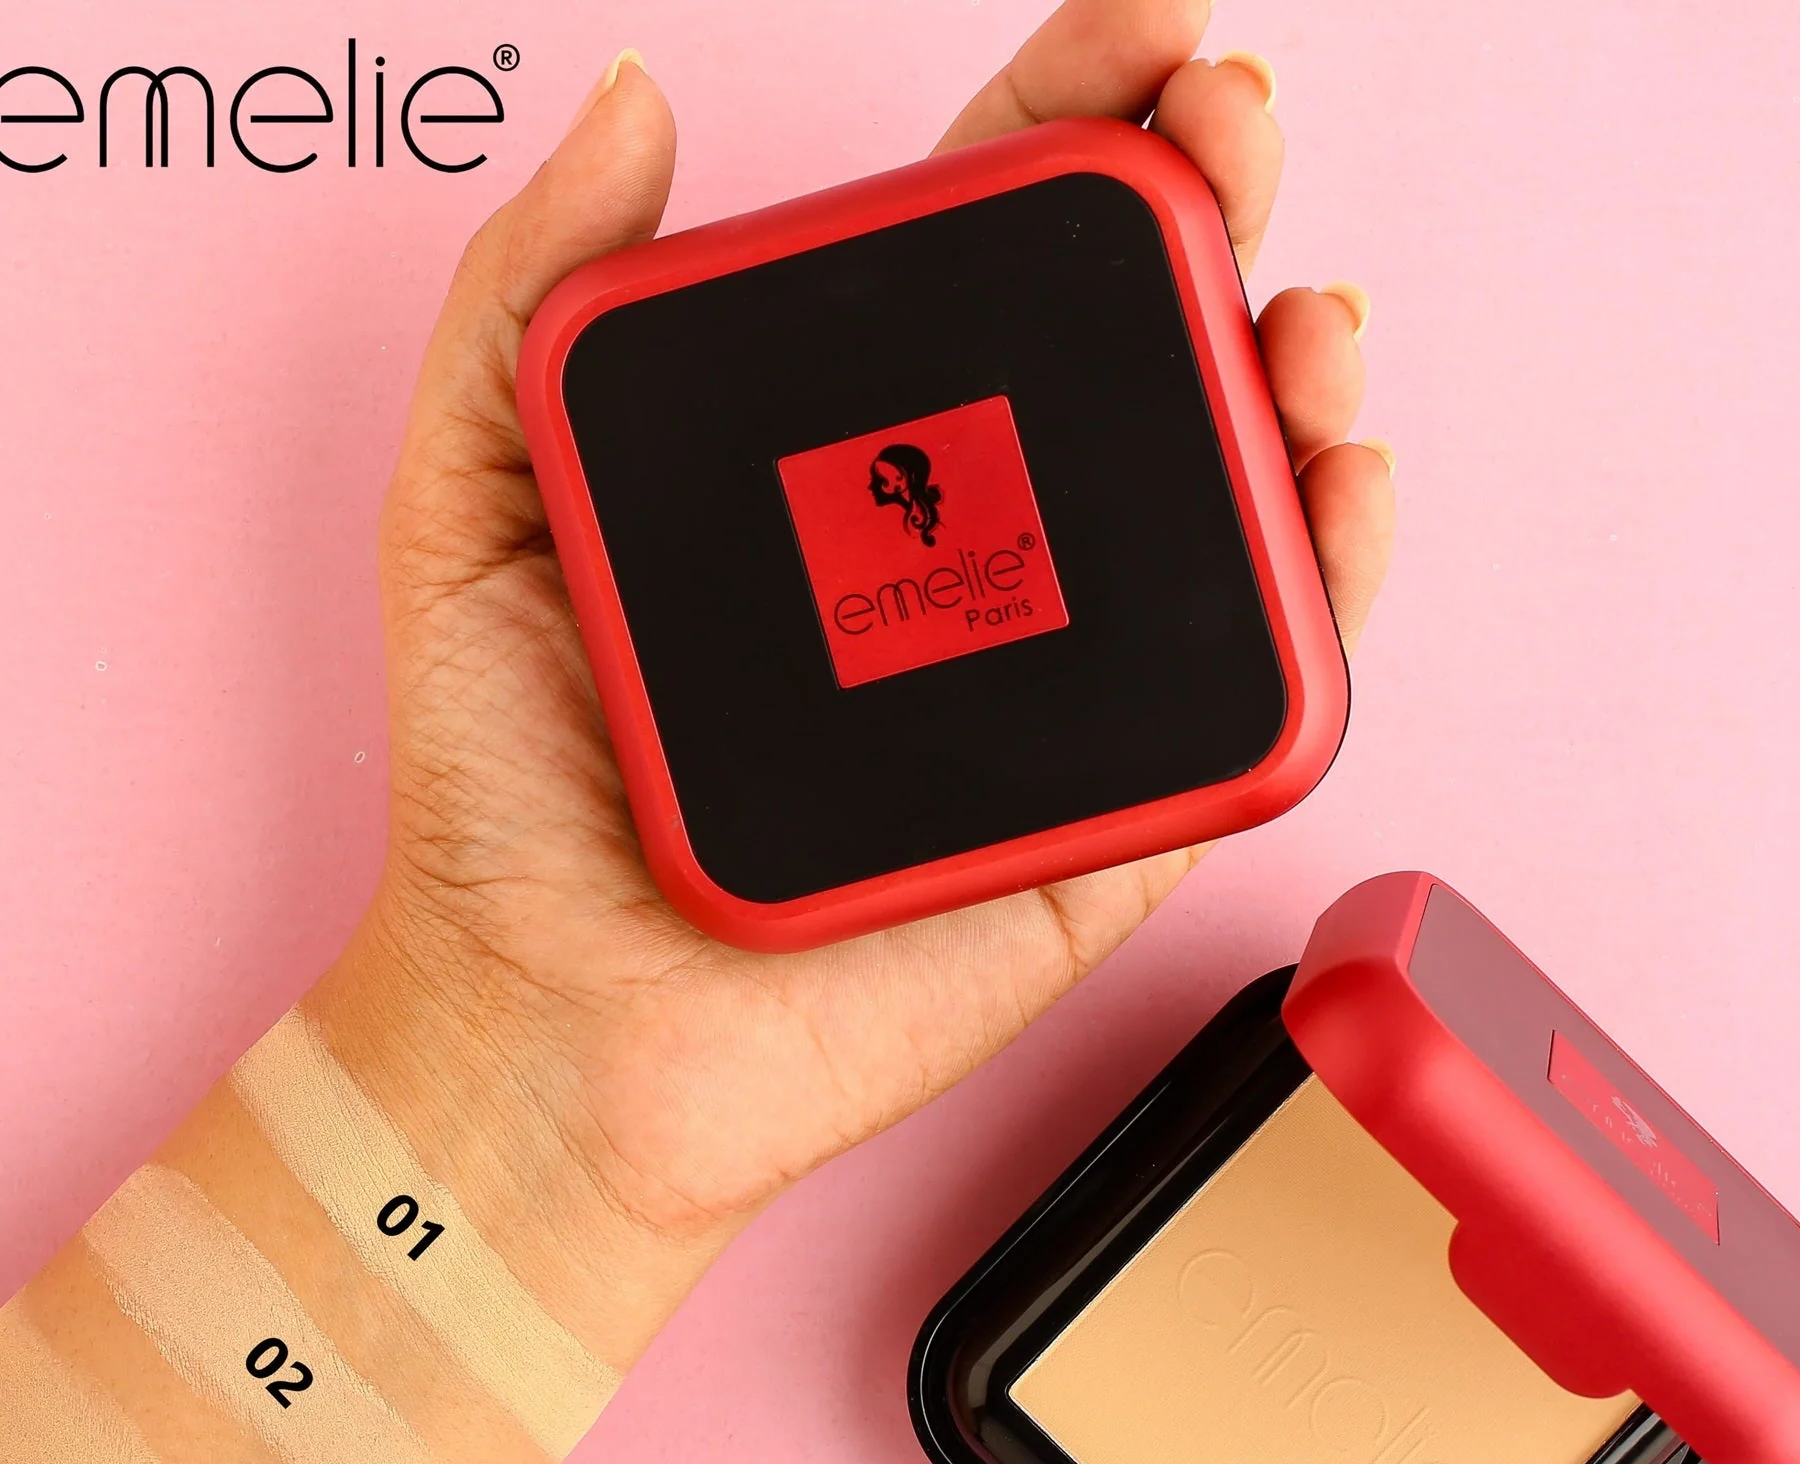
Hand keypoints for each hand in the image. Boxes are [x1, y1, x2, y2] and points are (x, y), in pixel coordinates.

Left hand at [329, 0, 1395, 1364]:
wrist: (551, 1027)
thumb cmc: (503, 798)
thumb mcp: (467, 511)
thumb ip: (530, 306)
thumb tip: (634, 104)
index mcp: (839, 468)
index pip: (976, 257)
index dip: (1068, 122)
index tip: (1137, 30)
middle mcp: (964, 558)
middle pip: (1124, 354)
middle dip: (1206, 212)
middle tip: (1224, 126)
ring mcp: (1044, 690)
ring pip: (1219, 510)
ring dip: (1297, 383)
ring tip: (1301, 313)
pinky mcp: (1101, 822)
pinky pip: (1247, 695)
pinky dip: (1324, 587)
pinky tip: (1332, 484)